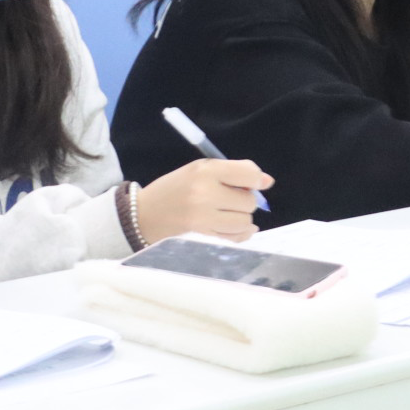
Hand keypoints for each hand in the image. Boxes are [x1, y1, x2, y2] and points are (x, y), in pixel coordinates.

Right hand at [135, 158, 272, 242]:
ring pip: (245, 222)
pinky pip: (235, 238)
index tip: (253, 183)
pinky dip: (237, 234)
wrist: (143, 215)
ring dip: (241, 219)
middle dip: (245, 201)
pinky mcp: (201, 239)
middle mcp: (204, 194)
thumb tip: (267, 182)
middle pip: (249, 201)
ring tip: (225, 214)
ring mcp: (203, 219)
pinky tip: (228, 227)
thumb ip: (233, 171)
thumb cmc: (176, 188)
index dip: (256, 180)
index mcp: (205, 171)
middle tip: (229, 200)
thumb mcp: (199, 170)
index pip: (248, 174)